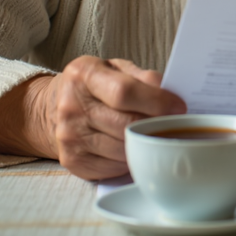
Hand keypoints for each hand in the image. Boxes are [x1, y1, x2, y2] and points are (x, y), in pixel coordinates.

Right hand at [0, 56, 185, 179]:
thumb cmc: (97, 85)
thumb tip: (172, 94)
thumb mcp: (117, 69)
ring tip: (155, 135)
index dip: (157, 102)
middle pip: (126, 125)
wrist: (56, 107)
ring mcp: (69, 137)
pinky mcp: (73, 161)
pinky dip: (131, 159)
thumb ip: (144, 78)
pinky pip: (114, 167)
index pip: (124, 92)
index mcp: (84, 75)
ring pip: (123, 150)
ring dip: (145, 145)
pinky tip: (133, 147)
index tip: (180, 107)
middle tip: (175, 125)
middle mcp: (71, 107)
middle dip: (156, 126)